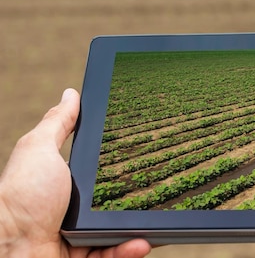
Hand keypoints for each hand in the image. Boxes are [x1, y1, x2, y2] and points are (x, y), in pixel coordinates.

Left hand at [0, 89, 150, 257]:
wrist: (9, 247)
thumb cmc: (20, 195)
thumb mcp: (40, 149)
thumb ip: (58, 123)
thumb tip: (71, 94)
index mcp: (64, 181)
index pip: (100, 169)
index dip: (120, 162)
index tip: (144, 151)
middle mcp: (71, 208)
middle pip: (114, 200)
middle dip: (138, 196)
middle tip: (159, 188)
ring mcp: (79, 234)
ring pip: (118, 228)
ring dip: (139, 227)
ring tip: (157, 218)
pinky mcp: (85, 256)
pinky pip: (114, 252)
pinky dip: (129, 248)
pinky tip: (142, 241)